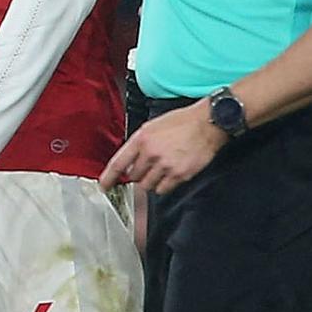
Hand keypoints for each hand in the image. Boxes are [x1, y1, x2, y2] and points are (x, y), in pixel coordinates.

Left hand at [101, 100, 226, 195]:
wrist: (208, 123)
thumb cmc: (182, 122)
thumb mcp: (153, 126)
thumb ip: (140, 144)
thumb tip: (130, 160)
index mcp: (141, 139)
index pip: (118, 163)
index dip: (108, 178)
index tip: (103, 186)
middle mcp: (151, 153)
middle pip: (134, 177)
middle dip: (139, 175)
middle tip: (149, 168)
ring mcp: (165, 165)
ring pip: (148, 185)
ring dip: (151, 181)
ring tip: (162, 169)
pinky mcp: (180, 175)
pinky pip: (163, 189)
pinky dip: (164, 186)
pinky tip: (171, 174)